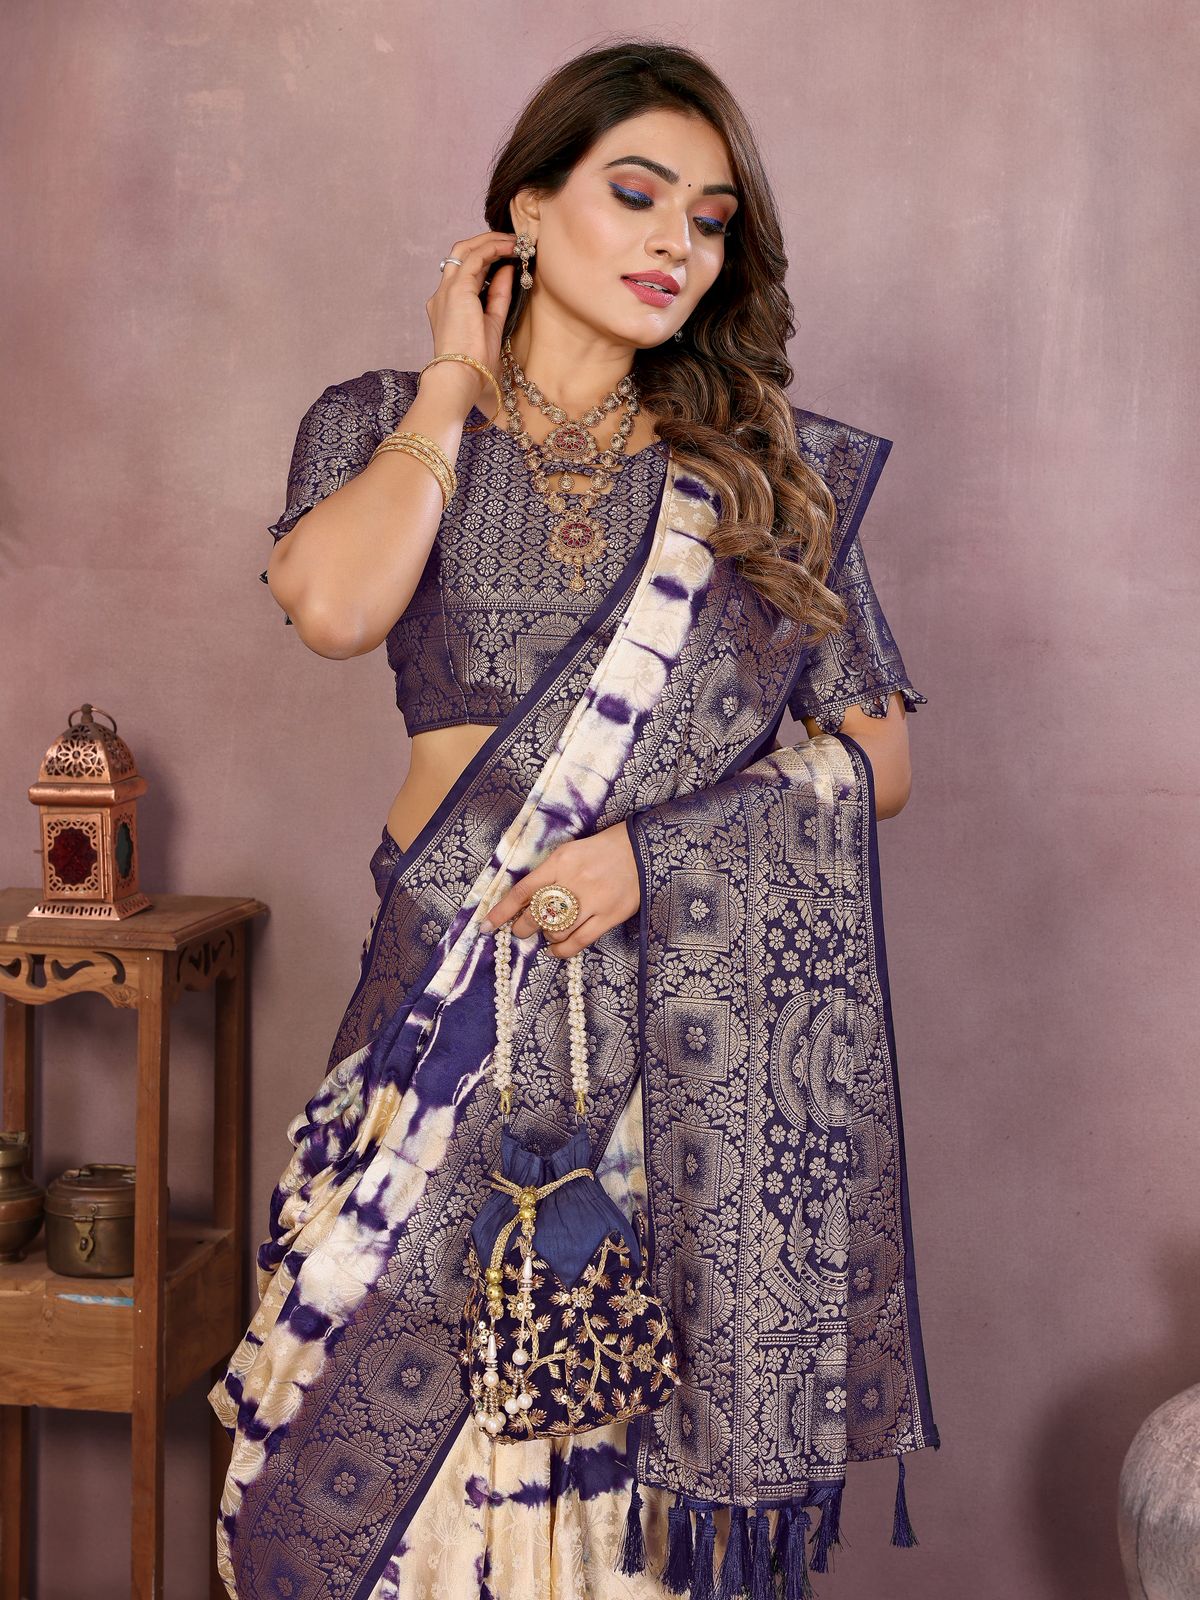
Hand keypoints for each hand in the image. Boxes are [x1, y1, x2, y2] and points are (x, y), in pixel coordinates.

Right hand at [423, 229, 517, 413]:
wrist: (460, 378)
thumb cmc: (474, 364)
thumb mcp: (493, 323)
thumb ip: (498, 295)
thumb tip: (508, 269)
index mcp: (448, 306)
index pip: (465, 272)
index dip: (487, 259)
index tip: (509, 255)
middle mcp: (442, 294)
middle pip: (461, 254)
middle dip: (487, 243)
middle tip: (513, 242)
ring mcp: (447, 290)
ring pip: (465, 250)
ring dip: (491, 241)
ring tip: (516, 241)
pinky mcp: (456, 290)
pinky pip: (475, 258)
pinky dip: (493, 249)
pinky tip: (511, 249)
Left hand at [481, 822, 640, 957]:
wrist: (640, 849)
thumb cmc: (600, 849)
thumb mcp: (569, 852)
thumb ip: (547, 873)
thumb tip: (525, 900)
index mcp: (560, 862)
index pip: (522, 891)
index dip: (502, 911)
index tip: (488, 925)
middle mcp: (574, 881)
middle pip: (537, 915)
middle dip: (523, 927)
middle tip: (521, 930)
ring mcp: (593, 901)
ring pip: (556, 930)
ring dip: (546, 935)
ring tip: (548, 932)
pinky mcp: (609, 916)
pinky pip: (579, 941)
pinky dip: (562, 950)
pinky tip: (555, 950)